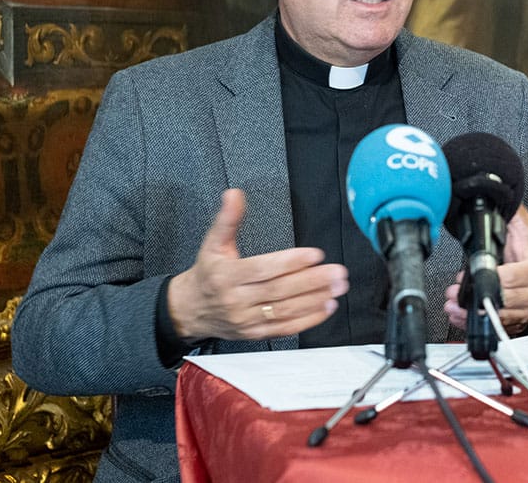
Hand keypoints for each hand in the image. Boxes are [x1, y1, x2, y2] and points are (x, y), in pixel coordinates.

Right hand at [168, 189, 348, 341]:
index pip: (263, 269)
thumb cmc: (207, 274)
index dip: (290, 262)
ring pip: (285, 310)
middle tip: (337, 272)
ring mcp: (246, 320)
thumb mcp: (213, 243)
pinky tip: (326, 307)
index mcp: (227, 275)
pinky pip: (284, 328)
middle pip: (279, 290)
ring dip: (315, 299)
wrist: (189, 309)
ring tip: (337, 287)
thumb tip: (234, 194)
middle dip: (312, 281)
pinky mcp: (255, 334)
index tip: (315, 254)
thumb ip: (227, 219)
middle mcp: (236, 300)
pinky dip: (308, 319)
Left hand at [443, 205, 527, 334]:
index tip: (467, 276)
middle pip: (502, 300)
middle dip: (474, 298)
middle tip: (452, 294)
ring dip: (470, 315)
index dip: (488, 277)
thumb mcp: (525, 231)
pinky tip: (460, 318)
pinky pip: (495, 327)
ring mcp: (526, 311)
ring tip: (452, 308)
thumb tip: (500, 201)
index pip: (511, 277)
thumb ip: (512, 217)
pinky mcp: (517, 323)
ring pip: (497, 318)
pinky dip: (475, 324)